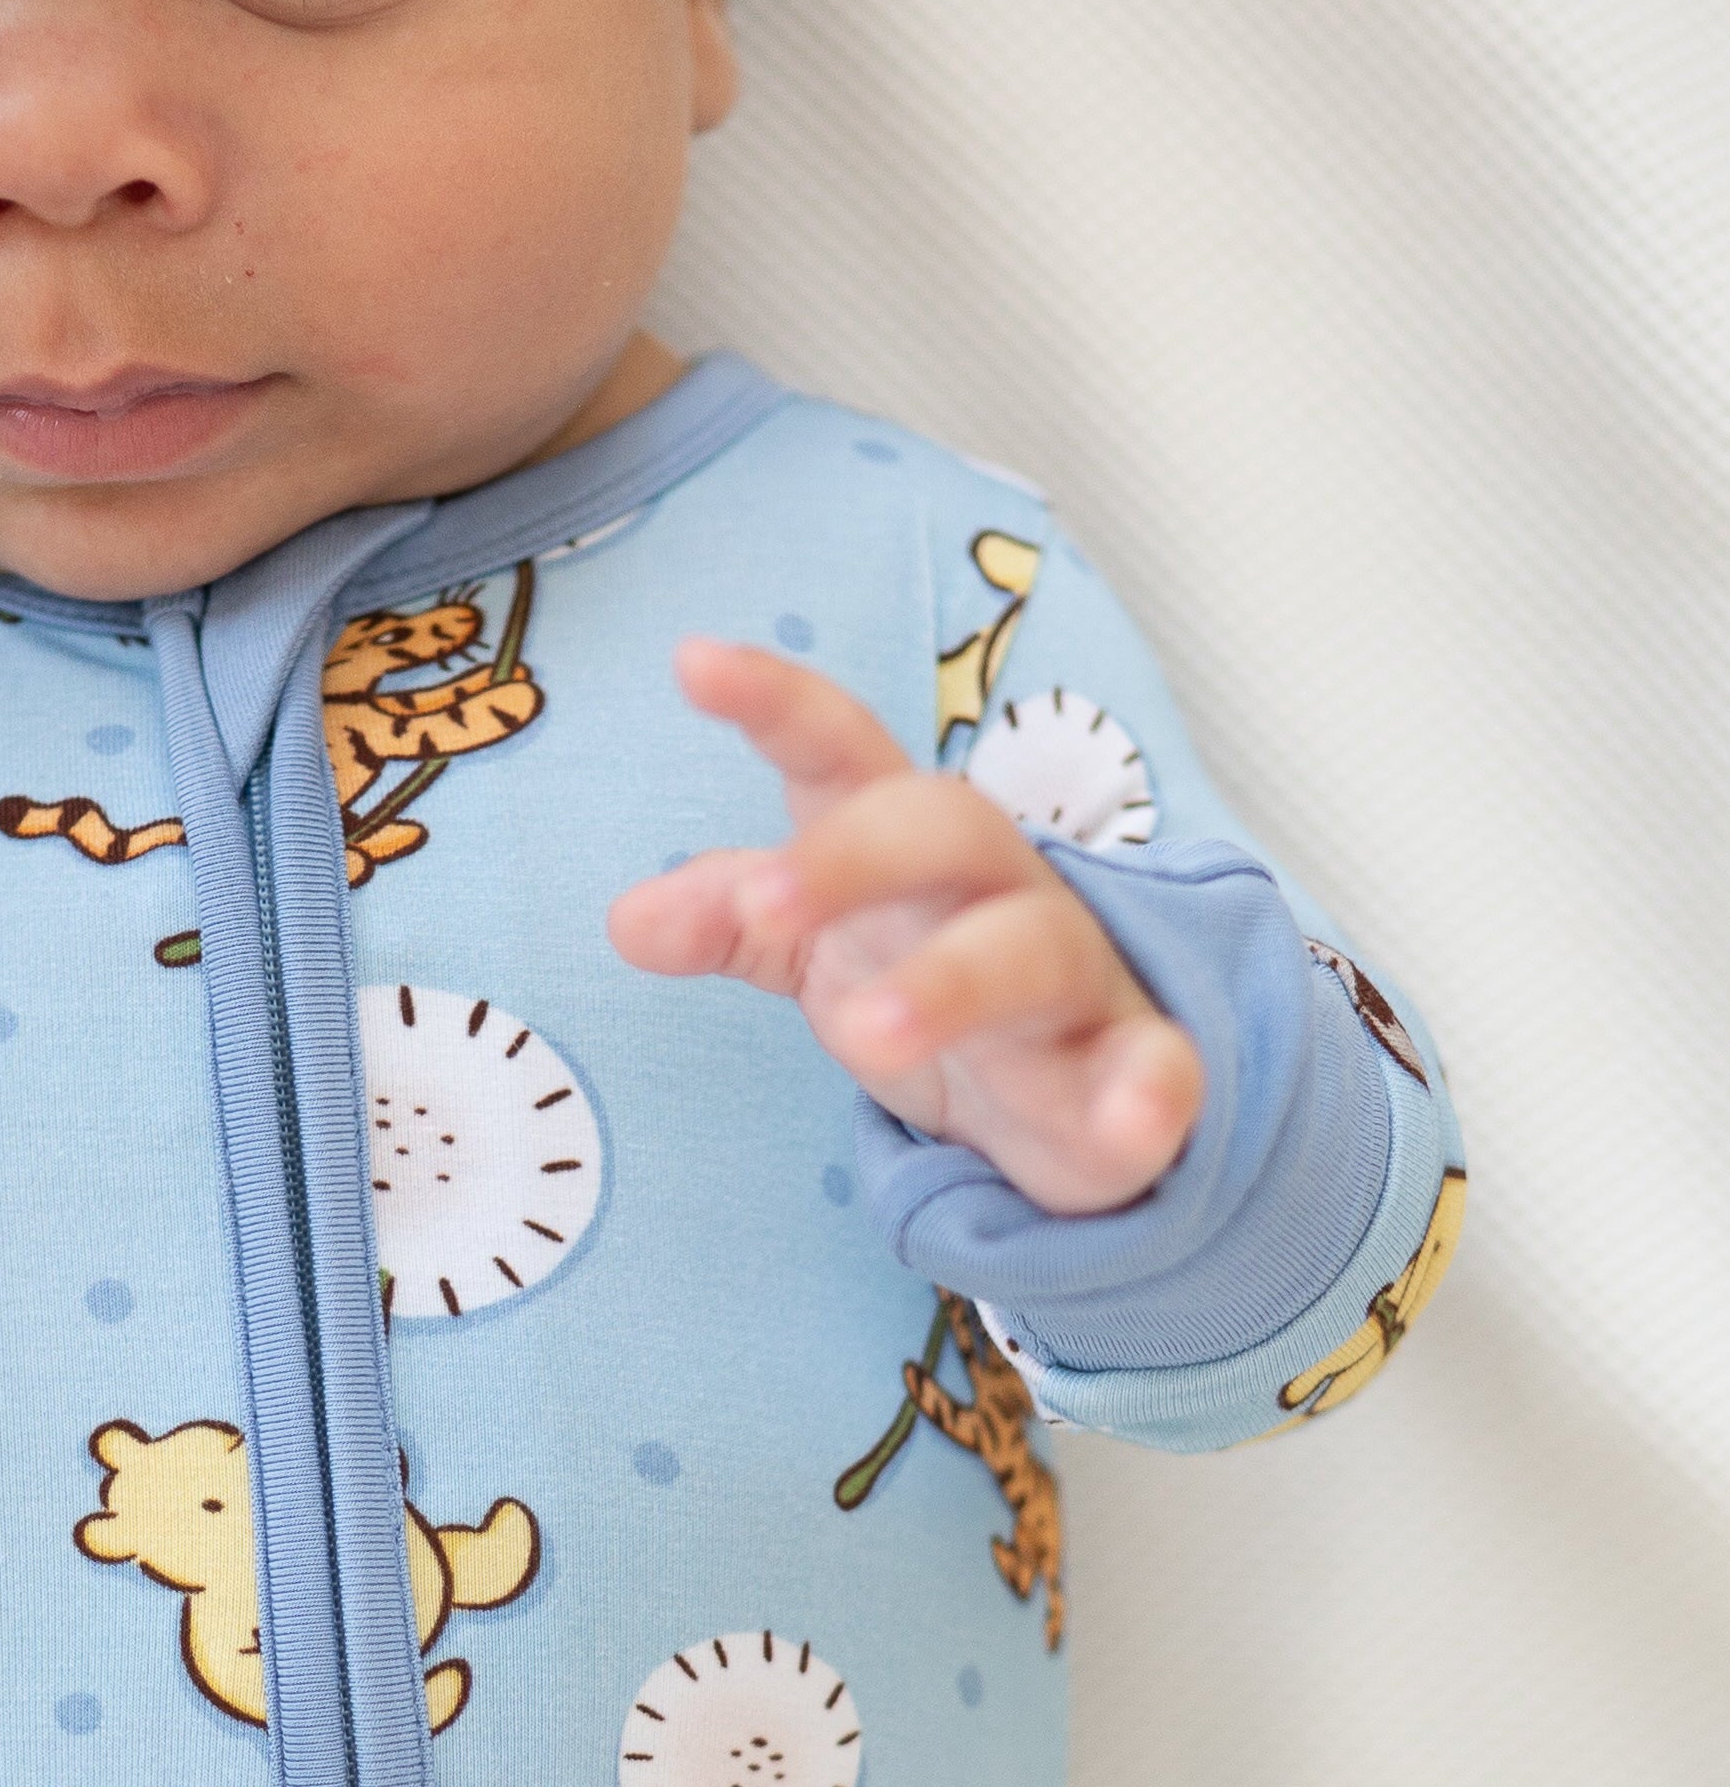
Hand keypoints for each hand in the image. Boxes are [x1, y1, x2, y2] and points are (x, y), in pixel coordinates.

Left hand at [608, 640, 1201, 1214]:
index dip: (776, 704)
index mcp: (906, 843)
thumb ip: (730, 919)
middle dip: (850, 858)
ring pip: (1030, 950)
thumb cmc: (926, 970)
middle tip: (761, 907)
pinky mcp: (1135, 1068)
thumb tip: (628, 919)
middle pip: (944, 825)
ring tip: (862, 1037)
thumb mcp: (817, 942)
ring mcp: (1075, 974)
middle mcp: (998, 885)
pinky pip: (1158, 1068)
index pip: (843, 752)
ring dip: (949, 984)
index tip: (693, 662)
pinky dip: (1150, 1095)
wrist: (1074, 1086)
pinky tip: (1129, 1124)